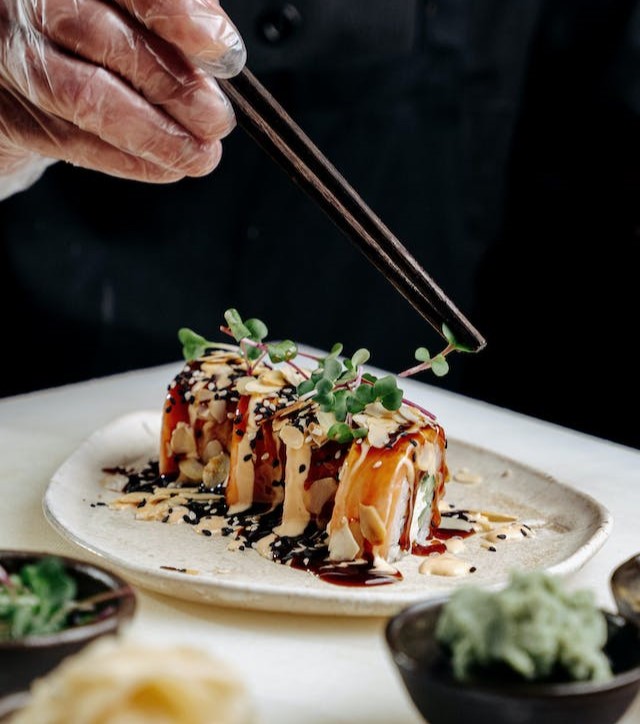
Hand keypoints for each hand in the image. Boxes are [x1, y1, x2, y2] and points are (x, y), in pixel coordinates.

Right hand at [0, 0, 244, 182]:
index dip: (177, 14)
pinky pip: (74, 143)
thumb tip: (218, 50)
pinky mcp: (10, 116)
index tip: (224, 51)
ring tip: (199, 155)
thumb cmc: (86, 38)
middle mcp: (27, 4)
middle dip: (172, 84)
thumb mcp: (127, 13)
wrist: (17, 79)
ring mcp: (11, 58)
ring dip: (156, 134)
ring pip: (86, 97)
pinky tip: (169, 168)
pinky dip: (131, 161)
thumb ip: (168, 16)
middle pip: (100, 36)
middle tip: (217, 118)